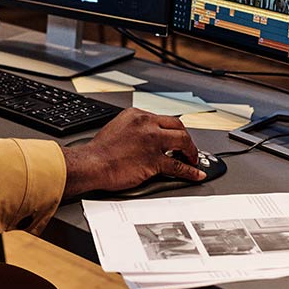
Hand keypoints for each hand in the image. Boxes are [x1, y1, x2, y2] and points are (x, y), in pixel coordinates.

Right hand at [61, 109, 203, 198]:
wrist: (92, 164)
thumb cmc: (100, 150)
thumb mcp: (117, 127)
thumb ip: (134, 129)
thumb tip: (146, 137)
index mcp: (137, 115)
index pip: (162, 118)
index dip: (172, 130)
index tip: (175, 137)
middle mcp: (147, 124)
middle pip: (178, 126)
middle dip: (186, 137)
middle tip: (188, 148)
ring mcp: (152, 142)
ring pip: (183, 141)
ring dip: (191, 151)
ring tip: (193, 159)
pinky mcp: (154, 161)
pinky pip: (178, 165)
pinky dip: (190, 170)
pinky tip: (195, 173)